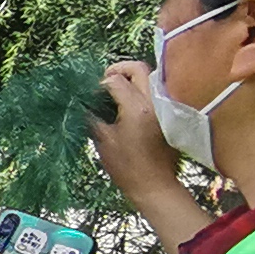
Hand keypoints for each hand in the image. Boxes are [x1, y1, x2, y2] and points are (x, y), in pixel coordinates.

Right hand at [92, 62, 209, 246]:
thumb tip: (84, 103)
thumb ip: (93, 116)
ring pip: (151, 77)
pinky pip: (156, 91)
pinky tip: (131, 103)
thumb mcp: (103, 140)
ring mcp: (165, 107)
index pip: (115, 81)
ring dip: (133, 79)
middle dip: (119, 70)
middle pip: (138, 68)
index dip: (100, 84)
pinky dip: (143, 90)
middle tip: (106, 80)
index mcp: (137, 108)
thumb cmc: (126, 166)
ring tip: (118, 90)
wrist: (154, 185)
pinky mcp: (170, 114)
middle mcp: (154, 102)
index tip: (92, 94)